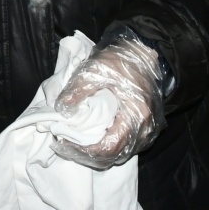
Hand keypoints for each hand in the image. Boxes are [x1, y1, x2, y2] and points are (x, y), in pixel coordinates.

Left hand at [52, 36, 165, 168]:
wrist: (142, 54)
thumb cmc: (120, 61)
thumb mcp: (94, 70)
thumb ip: (77, 91)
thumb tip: (61, 111)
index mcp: (135, 115)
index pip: (109, 146)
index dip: (84, 149)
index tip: (64, 141)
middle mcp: (145, 129)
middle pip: (114, 155)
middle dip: (87, 154)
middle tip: (64, 144)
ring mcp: (147, 132)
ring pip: (119, 154)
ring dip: (96, 153)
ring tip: (73, 143)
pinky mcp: (144, 130)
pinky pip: (124, 147)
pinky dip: (106, 147)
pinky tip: (90, 139)